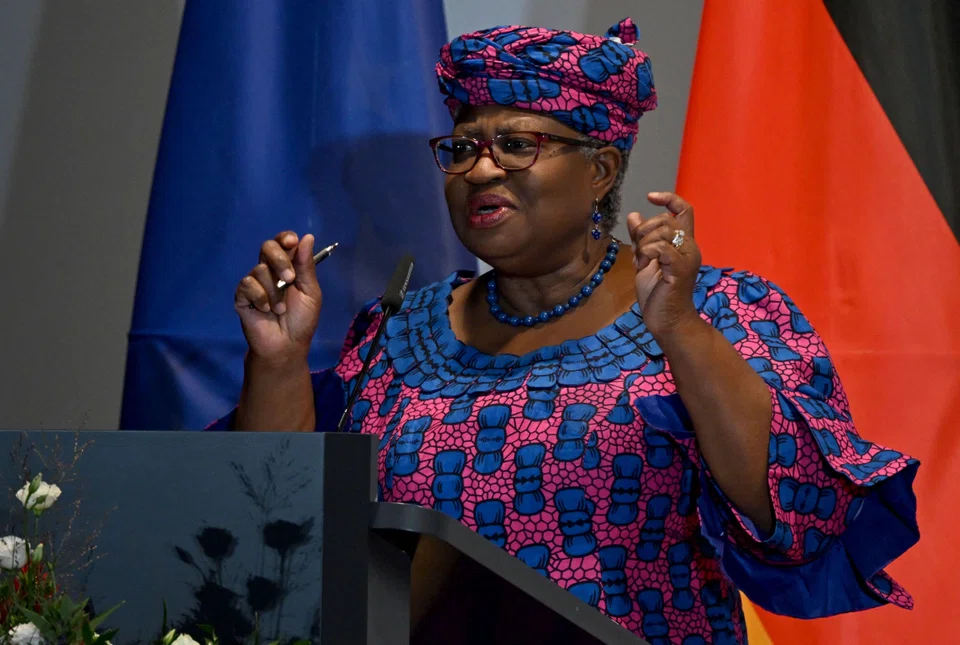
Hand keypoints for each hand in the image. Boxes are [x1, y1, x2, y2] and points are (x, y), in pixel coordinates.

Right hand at [234, 231, 322, 362]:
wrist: (287, 345)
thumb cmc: (302, 320)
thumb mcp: (310, 292)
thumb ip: (306, 266)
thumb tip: (307, 237)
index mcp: (289, 267)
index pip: (283, 243)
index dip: (285, 238)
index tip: (292, 242)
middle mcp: (270, 271)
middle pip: (267, 247)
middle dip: (279, 260)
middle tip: (289, 279)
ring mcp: (255, 282)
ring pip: (260, 269)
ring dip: (274, 291)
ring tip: (280, 309)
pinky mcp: (242, 295)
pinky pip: (247, 284)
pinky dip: (260, 297)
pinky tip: (265, 310)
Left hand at [626, 192, 701, 336]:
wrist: (667, 321)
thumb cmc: (658, 294)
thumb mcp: (644, 261)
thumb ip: (641, 239)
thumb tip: (634, 214)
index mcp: (683, 243)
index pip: (684, 209)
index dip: (668, 198)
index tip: (650, 197)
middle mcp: (690, 247)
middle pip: (667, 219)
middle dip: (644, 229)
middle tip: (637, 250)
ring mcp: (687, 257)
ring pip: (664, 230)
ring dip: (644, 243)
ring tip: (640, 261)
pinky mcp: (680, 268)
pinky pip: (661, 247)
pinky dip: (646, 253)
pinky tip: (641, 267)